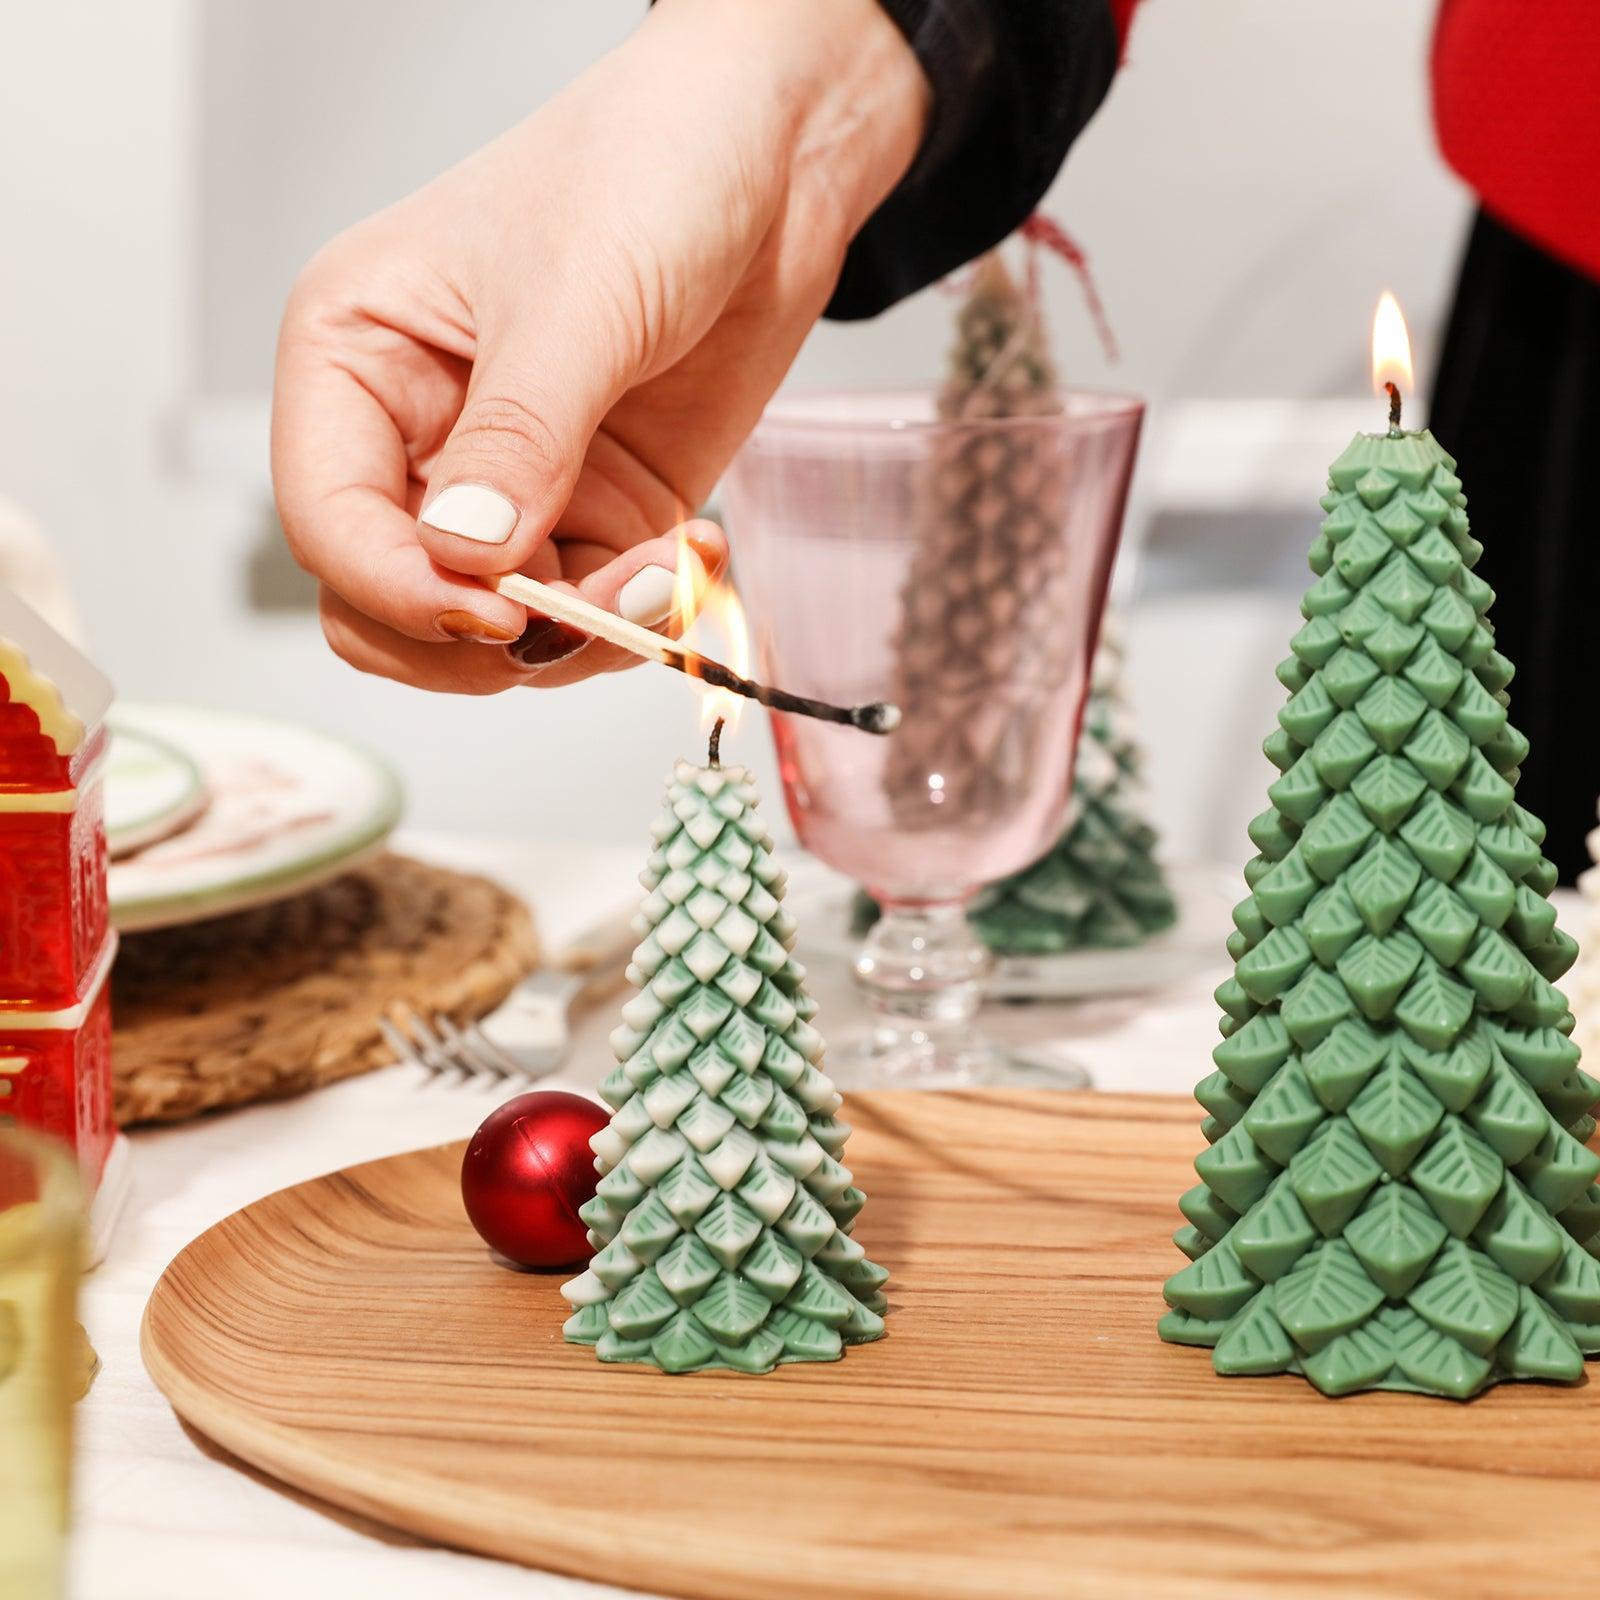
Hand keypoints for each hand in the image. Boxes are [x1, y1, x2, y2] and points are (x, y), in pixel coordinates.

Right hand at [271, 0, 926, 692]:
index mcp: (356, 359)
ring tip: (664, 571)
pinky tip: (690, 556)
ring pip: (494, 630)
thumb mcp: (574, 301)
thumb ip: (517, 440)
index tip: (496, 608)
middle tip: (569, 619)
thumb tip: (466, 559)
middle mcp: (417, 435)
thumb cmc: (647, 170)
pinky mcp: (594, 512)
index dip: (401, 589)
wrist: (772, 158)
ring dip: (580, 634)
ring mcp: (510, 485)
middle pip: (390, 603)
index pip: (328, 523)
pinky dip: (636, 614)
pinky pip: (585, 613)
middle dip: (478, 637)